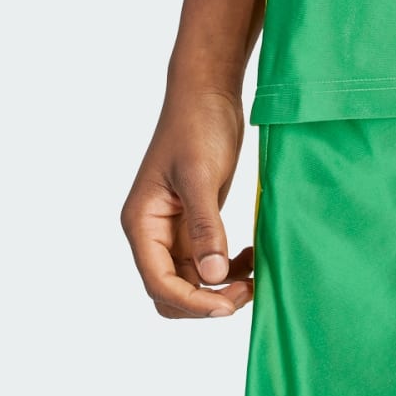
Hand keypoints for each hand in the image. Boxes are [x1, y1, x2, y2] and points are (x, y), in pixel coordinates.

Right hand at [120, 83, 254, 318]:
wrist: (209, 91)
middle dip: (204, 302)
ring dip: (219, 289)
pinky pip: (208, 262)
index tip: (228, 304)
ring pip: (192, 282)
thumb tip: (212, 278)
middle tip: (244, 294)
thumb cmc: (197, 124)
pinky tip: (250, 258)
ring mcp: (175, 229)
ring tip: (253, 279)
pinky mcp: (197, 222)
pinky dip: (228, 268)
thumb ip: (205, 227)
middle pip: (171, 291)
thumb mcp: (200, 175)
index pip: (159, 282)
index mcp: (142, 222)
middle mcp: (153, 232)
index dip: (191, 302)